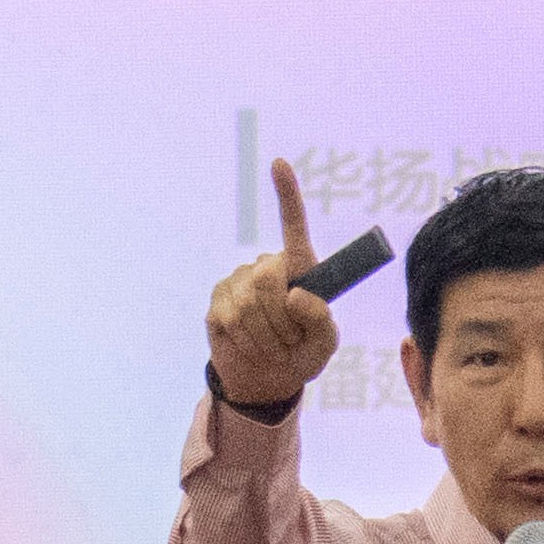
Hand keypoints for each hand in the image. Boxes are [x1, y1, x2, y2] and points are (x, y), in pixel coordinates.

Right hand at [205, 158, 342, 415]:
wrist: (265, 380)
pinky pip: (231, 319)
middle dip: (283, 320)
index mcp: (299, 266)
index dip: (287, 194)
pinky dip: (247, 342)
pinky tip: (251, 346)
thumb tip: (296, 293)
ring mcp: (238, 281)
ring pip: (250, 306)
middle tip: (289, 342)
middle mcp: (267, 266)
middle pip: (269, 278)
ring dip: (267, 337)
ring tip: (272, 348)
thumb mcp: (325, 344)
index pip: (294, 225)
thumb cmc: (302, 355)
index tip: (279, 163)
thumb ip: (322, 321)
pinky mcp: (217, 301)